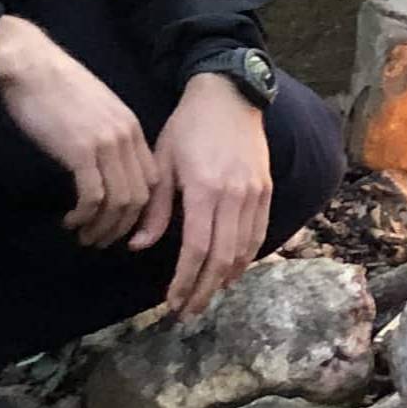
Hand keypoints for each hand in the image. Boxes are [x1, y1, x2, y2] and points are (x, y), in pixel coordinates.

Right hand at [0, 15, 156, 245]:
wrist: (31, 66)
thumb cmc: (56, 87)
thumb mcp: (96, 110)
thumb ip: (108, 135)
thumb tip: (105, 166)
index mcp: (132, 127)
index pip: (151, 179)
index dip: (139, 209)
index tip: (119, 223)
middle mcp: (126, 137)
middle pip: (139, 197)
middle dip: (122, 227)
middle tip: (100, 240)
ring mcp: (106, 144)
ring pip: (119, 202)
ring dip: (102, 227)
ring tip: (84, 237)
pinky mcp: (81, 152)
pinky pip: (93, 197)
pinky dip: (84, 217)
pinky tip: (70, 221)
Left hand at [156, 75, 275, 315]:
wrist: (229, 95)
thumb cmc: (188, 127)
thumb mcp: (162, 163)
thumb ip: (156, 208)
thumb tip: (139, 246)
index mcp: (205, 190)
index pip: (196, 250)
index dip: (184, 281)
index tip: (172, 303)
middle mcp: (235, 196)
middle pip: (223, 258)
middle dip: (205, 290)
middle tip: (189, 312)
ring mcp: (256, 194)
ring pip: (245, 250)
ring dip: (226, 278)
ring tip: (208, 295)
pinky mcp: (267, 190)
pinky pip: (259, 233)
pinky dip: (246, 258)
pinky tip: (231, 270)